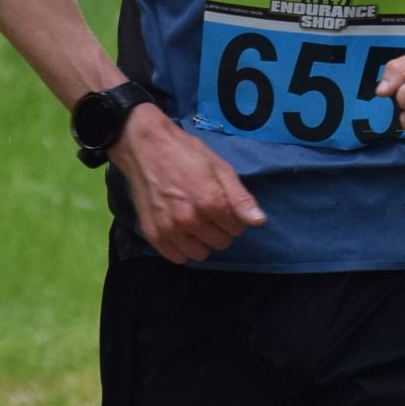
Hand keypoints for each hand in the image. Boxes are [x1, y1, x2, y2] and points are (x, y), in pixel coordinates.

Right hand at [108, 110, 264, 262]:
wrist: (145, 148)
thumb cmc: (186, 153)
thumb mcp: (219, 168)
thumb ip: (240, 197)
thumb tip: (259, 222)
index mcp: (210, 202)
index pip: (237, 229)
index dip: (234, 218)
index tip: (224, 206)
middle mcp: (189, 221)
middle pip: (220, 243)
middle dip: (220, 230)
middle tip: (208, 212)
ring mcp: (169, 230)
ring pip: (200, 254)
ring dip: (201, 241)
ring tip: (194, 222)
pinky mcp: (153, 235)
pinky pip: (177, 257)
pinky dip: (182, 248)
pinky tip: (180, 231)